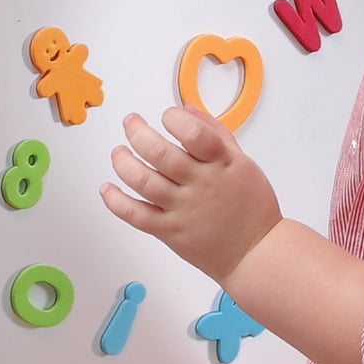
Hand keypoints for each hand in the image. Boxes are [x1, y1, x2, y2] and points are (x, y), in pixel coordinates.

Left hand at [103, 105, 281, 276]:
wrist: (255, 253)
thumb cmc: (252, 208)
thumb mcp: (243, 163)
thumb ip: (216, 133)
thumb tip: (187, 109)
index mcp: (222, 165)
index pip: (194, 134)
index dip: (175, 119)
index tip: (168, 116)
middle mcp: (201, 185)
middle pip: (160, 154)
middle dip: (138, 132)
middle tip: (130, 123)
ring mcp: (183, 209)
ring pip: (144, 181)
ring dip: (123, 163)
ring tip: (118, 152)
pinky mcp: (170, 232)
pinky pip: (137, 216)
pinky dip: (117, 201)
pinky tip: (108, 188)